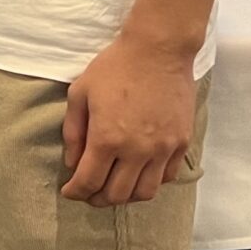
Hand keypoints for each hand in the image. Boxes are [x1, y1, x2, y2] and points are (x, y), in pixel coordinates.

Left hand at [62, 35, 198, 206]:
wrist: (158, 50)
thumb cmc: (115, 67)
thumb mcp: (80, 93)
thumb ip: (73, 132)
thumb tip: (72, 162)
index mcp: (107, 138)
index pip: (89, 181)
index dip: (76, 192)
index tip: (69, 191)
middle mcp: (137, 150)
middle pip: (117, 194)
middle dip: (97, 199)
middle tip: (89, 193)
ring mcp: (163, 149)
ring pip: (145, 193)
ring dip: (125, 197)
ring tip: (114, 189)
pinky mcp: (181, 143)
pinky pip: (166, 177)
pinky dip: (150, 183)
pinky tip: (138, 174)